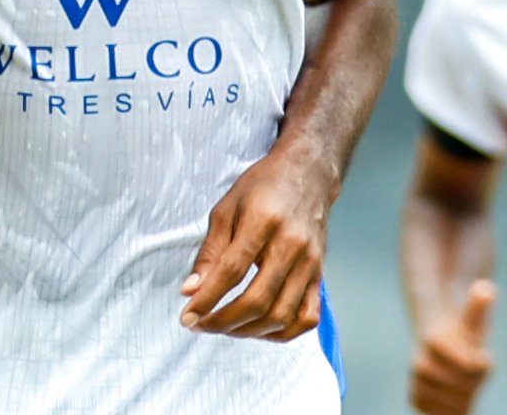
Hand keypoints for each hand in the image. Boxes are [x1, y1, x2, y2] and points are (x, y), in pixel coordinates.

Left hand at [180, 147, 333, 340]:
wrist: (307, 174)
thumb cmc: (262, 188)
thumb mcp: (226, 209)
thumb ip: (209, 252)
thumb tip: (190, 290)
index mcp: (263, 222)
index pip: (232, 272)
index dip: (207, 299)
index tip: (187, 316)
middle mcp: (291, 245)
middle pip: (257, 300)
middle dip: (223, 321)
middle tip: (201, 325)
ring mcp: (310, 263)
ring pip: (281, 315)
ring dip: (248, 331)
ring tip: (225, 327)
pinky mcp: (320, 275)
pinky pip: (306, 318)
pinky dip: (282, 332)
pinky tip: (259, 328)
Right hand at [410, 278, 495, 414]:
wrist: (436, 348)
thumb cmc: (460, 335)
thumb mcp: (472, 321)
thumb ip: (477, 307)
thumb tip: (487, 289)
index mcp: (434, 341)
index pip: (472, 367)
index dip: (483, 365)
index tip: (481, 357)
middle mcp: (420, 364)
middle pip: (466, 388)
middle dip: (475, 382)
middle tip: (471, 371)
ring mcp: (417, 383)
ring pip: (457, 405)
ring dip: (466, 397)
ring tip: (462, 382)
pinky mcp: (416, 400)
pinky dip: (454, 410)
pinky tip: (454, 398)